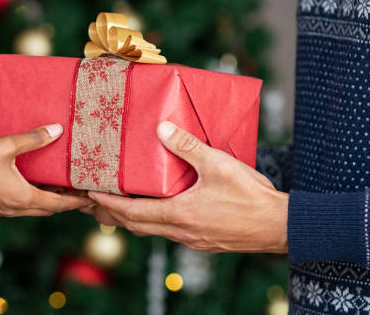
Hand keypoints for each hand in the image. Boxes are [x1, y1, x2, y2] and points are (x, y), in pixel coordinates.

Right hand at [0, 123, 91, 216]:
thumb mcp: (6, 146)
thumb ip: (33, 138)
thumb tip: (57, 129)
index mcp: (24, 198)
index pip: (59, 204)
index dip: (77, 201)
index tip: (92, 197)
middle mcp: (16, 208)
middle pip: (49, 208)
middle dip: (66, 200)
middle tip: (81, 190)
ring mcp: (3, 210)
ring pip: (34, 208)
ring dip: (49, 199)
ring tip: (61, 186)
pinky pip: (21, 205)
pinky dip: (33, 198)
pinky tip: (34, 185)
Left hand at [89, 121, 288, 253]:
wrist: (280, 227)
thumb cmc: (252, 197)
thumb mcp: (218, 165)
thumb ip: (188, 146)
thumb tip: (162, 128)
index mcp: (179, 214)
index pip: (131, 212)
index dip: (107, 205)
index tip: (89, 195)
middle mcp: (180, 232)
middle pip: (136, 226)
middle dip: (112, 215)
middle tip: (94, 203)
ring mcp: (192, 240)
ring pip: (152, 231)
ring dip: (133, 219)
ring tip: (119, 206)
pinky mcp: (203, 242)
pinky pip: (169, 233)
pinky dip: (154, 223)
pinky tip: (159, 211)